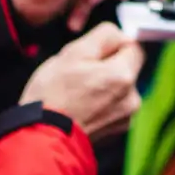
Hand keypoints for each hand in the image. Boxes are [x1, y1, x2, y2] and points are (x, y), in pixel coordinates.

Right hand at [19, 24, 143, 140]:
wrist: (41, 139)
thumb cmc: (52, 95)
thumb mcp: (73, 52)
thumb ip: (104, 36)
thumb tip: (120, 34)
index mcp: (123, 75)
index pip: (133, 46)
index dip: (113, 44)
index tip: (92, 53)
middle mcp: (132, 98)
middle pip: (126, 67)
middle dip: (106, 65)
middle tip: (78, 72)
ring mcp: (125, 117)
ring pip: (119, 87)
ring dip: (103, 84)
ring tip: (76, 92)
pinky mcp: (116, 131)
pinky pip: (113, 105)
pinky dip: (100, 102)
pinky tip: (80, 106)